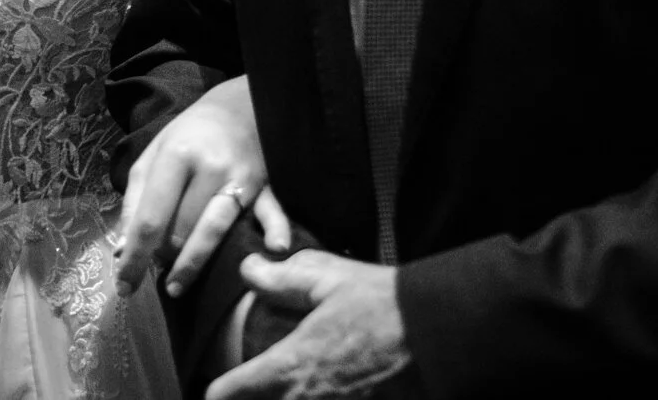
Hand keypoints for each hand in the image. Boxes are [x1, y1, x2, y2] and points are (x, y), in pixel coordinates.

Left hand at [116, 75, 291, 295]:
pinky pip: (271, 213)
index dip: (135, 256)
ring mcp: (241, 177)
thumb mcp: (151, 157)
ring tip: (176, 285)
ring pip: (215, 230)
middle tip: (156, 263)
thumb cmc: (187, 136)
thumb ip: (135, 201)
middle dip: (163, 254)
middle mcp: (210, 166)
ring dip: (193, 263)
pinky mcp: (266, 187)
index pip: (151, 217)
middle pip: (182, 229)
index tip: (124, 286)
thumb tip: (123, 250)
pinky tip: (275, 249)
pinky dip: (275, 231)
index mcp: (177, 155)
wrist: (237, 109)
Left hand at [207, 251, 414, 398]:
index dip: (218, 391)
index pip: (230, 393)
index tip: (215, 389)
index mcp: (290, 366)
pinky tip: (331, 392)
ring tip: (294, 389)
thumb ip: (283, 280)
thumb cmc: (384, 305)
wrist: (441, 335)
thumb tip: (249, 269)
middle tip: (253, 390)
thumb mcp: (330, 281)